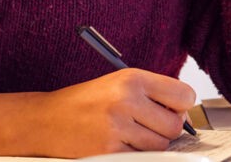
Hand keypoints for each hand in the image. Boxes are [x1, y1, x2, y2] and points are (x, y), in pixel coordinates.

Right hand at [0, 68, 196, 159]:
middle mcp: (127, 99)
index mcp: (132, 78)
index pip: (183, 95)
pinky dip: (133, 154)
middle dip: (167, 129)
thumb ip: (152, 92)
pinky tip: (118, 143)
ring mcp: (118, 126)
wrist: (44, 120)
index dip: (181, 106)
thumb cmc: (83, 102)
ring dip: (151, 144)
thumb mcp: (118, 83)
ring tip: (131, 134)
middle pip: (175, 124)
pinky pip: (140, 157)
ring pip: (160, 145)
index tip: (174, 109)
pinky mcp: (110, 149)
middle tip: (150, 125)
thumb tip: (185, 109)